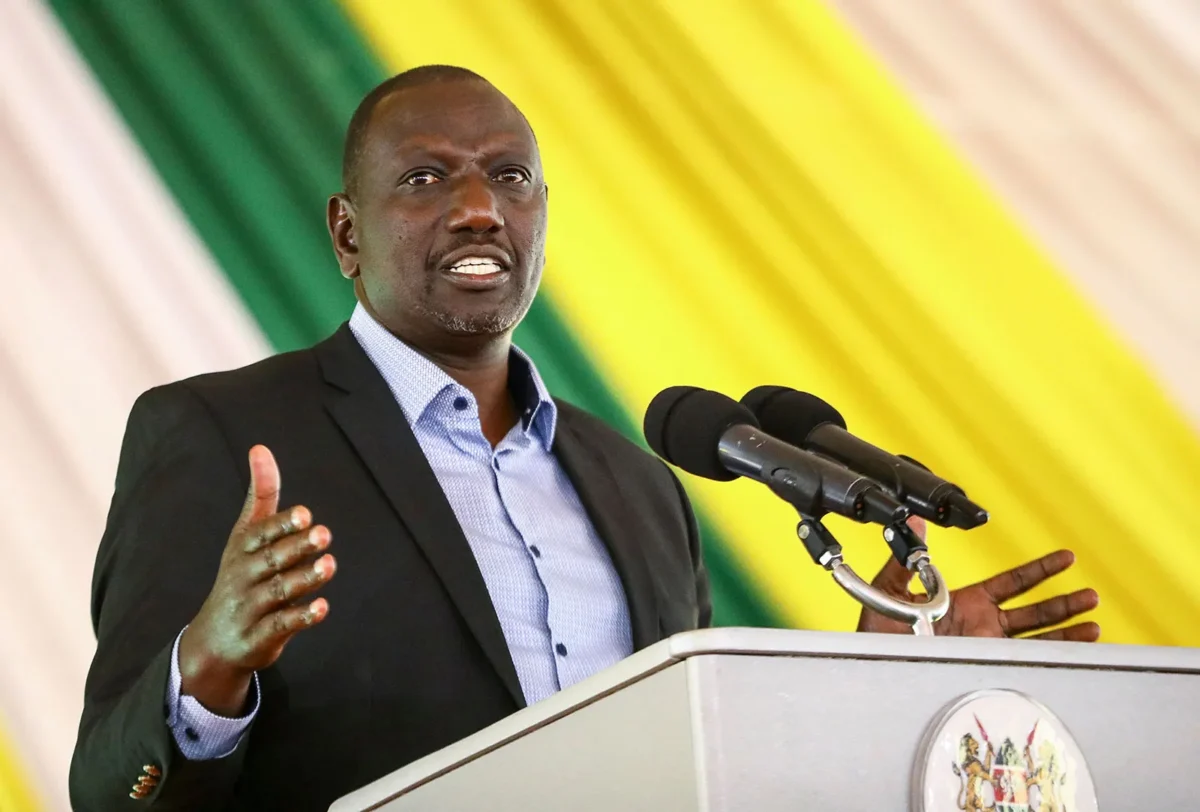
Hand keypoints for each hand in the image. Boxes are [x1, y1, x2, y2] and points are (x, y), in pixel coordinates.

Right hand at [178, 445, 335, 714]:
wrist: (214, 640)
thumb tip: (261, 448)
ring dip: (304, 579)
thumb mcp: (246, 535)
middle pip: (271, 561)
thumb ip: (261, 494)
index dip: (282, 525)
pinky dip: (301, 617)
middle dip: (297, 548)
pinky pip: (281, 626)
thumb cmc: (240, 576)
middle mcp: (243, 577)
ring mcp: (250, 608)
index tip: (305, 514)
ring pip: (278, 592)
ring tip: (329, 565)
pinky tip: (323, 607)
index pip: (261, 534)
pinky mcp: (259, 637)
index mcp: (242, 550)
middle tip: (324, 534)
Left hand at [857, 518, 1099, 639]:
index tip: (1066, 559)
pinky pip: (1023, 657)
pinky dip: (1051, 652)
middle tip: (1091, 594)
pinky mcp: (983, 663)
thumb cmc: (878, 631)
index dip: (1039, 571)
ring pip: (1035, 635)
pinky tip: (1076, 646)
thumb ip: (908, 557)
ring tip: (1094, 622)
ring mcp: (985, 646)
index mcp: (966, 602)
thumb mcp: (891, 587)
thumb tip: (917, 522)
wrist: (872, 662)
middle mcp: (982, 624)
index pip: (1012, 583)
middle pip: (1033, 610)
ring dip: (1065, 628)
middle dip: (1063, 603)